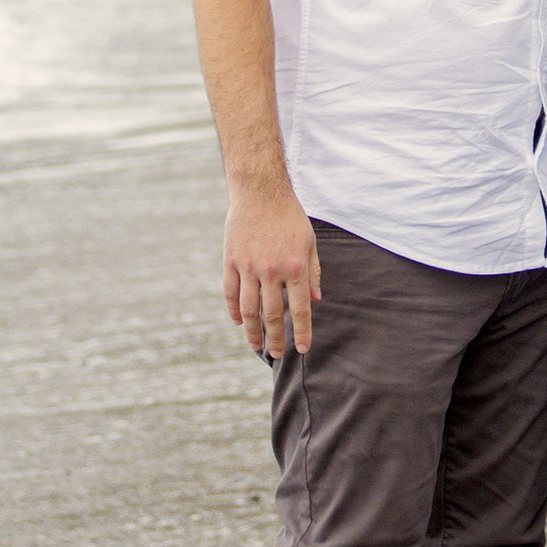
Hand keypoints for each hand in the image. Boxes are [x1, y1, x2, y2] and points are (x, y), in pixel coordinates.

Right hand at [223, 184, 319, 355]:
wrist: (261, 191)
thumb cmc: (290, 216)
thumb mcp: (309, 242)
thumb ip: (313, 273)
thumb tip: (316, 301)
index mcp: (295, 266)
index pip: (300, 309)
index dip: (301, 332)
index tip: (302, 349)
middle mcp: (272, 270)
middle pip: (272, 315)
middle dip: (276, 339)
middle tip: (277, 354)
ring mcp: (248, 266)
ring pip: (249, 309)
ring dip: (252, 332)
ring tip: (256, 346)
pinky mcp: (231, 260)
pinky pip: (230, 292)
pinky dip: (234, 310)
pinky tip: (238, 322)